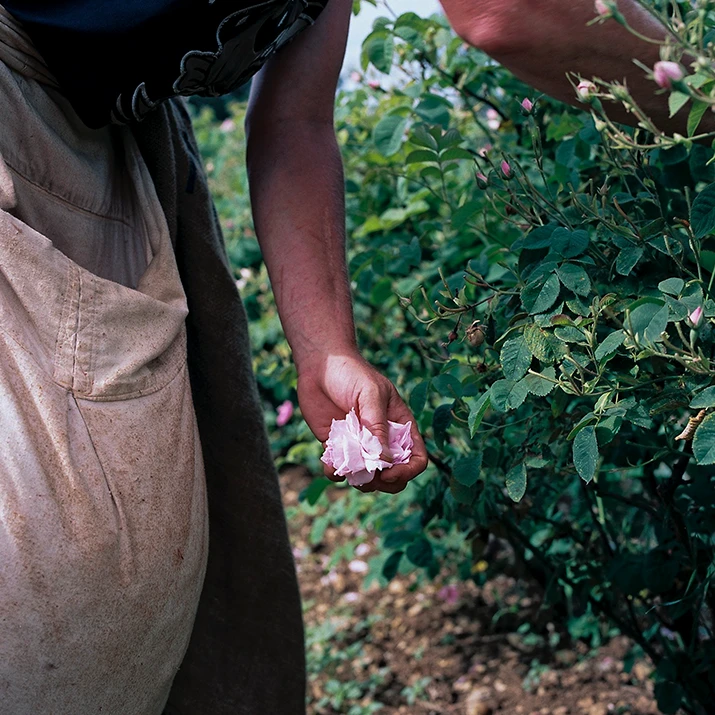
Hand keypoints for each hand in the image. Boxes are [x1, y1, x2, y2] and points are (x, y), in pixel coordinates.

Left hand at [296, 351, 427, 492]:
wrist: (319, 365)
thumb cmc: (351, 373)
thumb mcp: (371, 395)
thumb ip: (377, 426)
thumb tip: (385, 460)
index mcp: (399, 426)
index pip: (416, 457)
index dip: (407, 471)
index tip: (388, 473)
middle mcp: (382, 439)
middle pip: (395, 474)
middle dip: (384, 482)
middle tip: (368, 477)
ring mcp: (360, 445)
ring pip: (368, 477)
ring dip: (360, 481)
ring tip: (348, 469)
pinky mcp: (336, 446)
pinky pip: (340, 471)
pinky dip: (335, 473)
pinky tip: (329, 463)